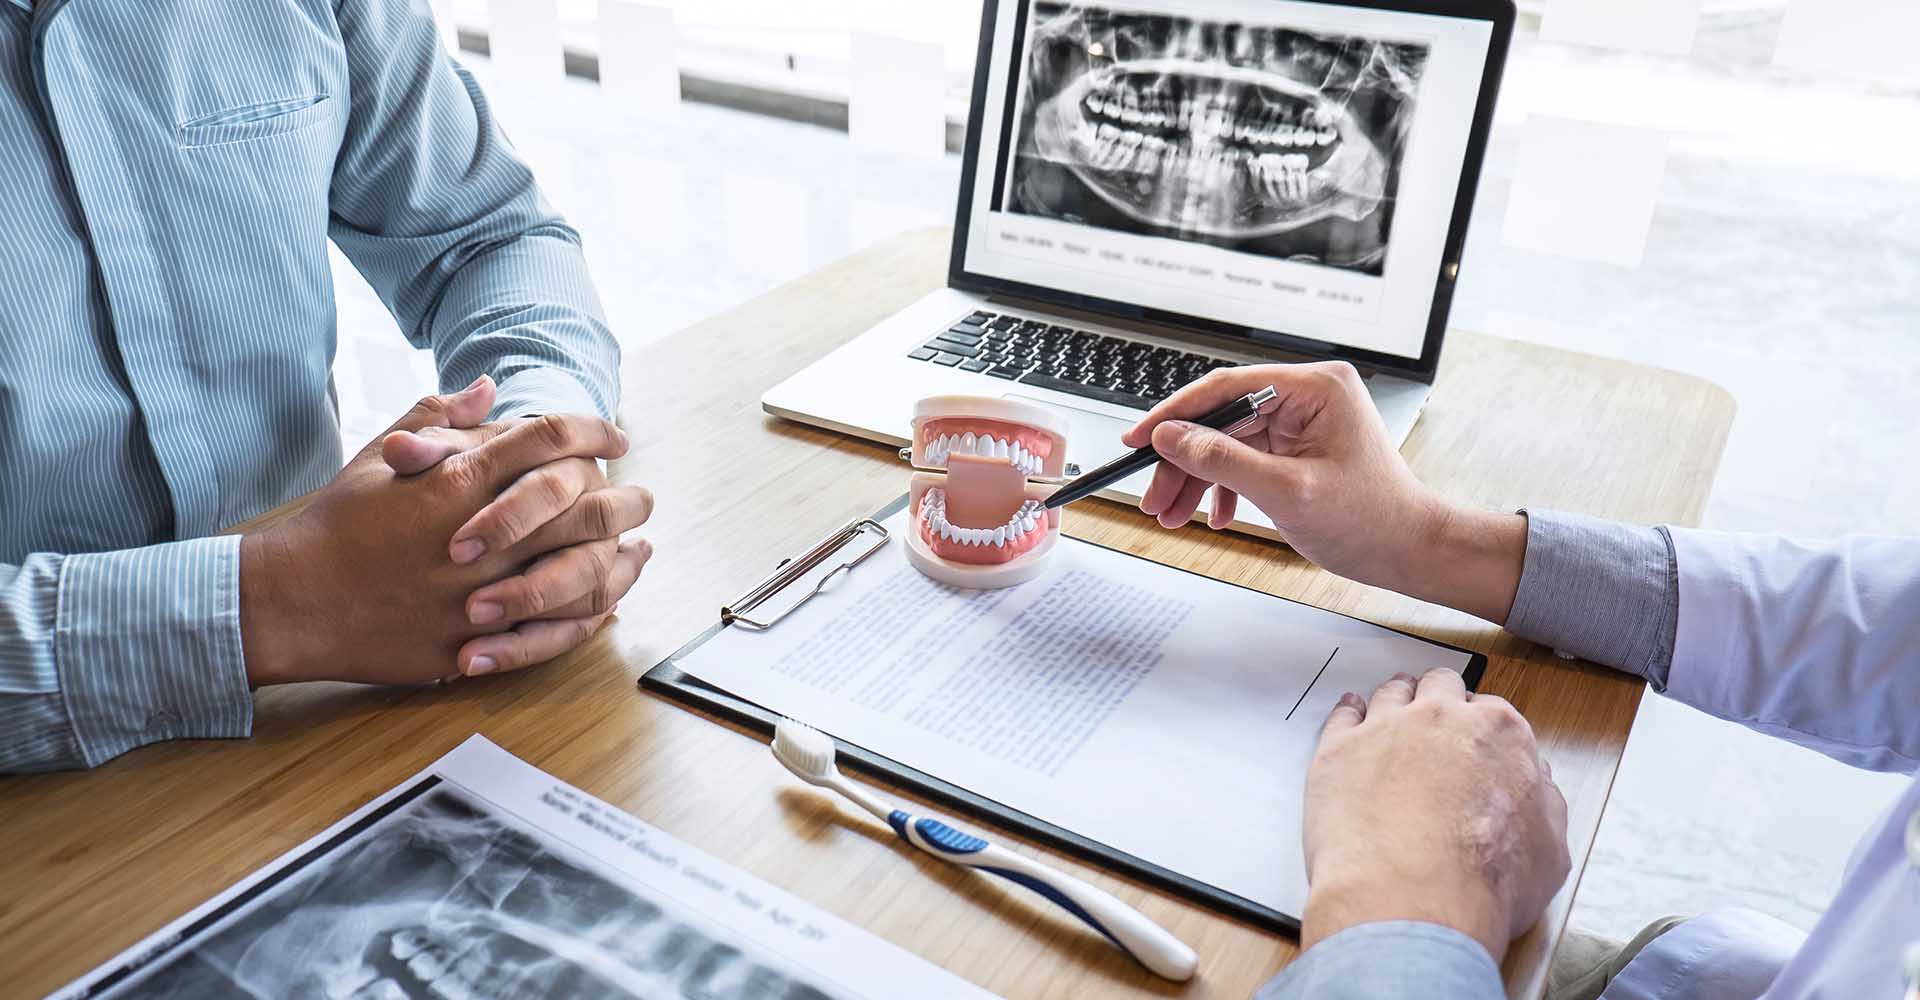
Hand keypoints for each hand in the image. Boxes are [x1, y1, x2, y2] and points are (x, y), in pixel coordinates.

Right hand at [239, 378, 640, 684]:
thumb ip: (439, 416)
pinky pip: (551, 634)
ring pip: (579, 575)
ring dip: (618, 560)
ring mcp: (479, 596)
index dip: (592, 431)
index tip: (615, 435)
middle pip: (583, 508)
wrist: (290, 600)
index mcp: (458, 482)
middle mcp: (479, 537)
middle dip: (625, 499)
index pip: (548, 440)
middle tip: (643, 496)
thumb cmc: (335, 524)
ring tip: (638, 549)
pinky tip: (606, 604)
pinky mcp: (472, 644)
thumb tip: (488, 386)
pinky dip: (587, 617)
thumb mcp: (380, 455)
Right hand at [1123, 363, 1527, 622]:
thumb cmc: (1371, 520)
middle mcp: (1309, 395)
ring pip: (1228, 441)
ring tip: (1172, 514)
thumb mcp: (1287, 492)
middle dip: (1183, 461)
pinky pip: (1245, 457)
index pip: (1227, 387)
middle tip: (1153, 496)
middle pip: (1222, 417)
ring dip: (1197, 479)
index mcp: (1316, 388)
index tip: (1139, 438)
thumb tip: (1171, 436)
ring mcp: (1303, 421)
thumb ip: (1223, 460)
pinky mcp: (1298, 446)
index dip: (1175, 414)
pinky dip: (1223, 487)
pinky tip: (1213, 514)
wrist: (1409, 551)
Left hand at [1300, 669, 1569, 962]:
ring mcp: (1385, 729)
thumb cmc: (1481, 882)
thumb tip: (1539, 790)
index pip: (1493, 712)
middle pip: (1440, 688)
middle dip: (1440, 699)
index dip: (1483, 728)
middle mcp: (1441, 718)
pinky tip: (1350, 715)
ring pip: (1391, 693)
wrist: (1412, 899)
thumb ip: (1545, 807)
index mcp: (1499, 733)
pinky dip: (1348, 712)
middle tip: (1436, 719)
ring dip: (1396, 699)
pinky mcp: (1338, 750)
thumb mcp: (1550, 852)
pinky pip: (1342, 715)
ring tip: (1393, 707)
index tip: (1477, 741)